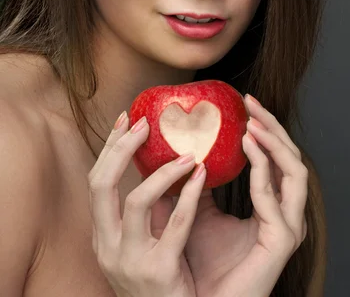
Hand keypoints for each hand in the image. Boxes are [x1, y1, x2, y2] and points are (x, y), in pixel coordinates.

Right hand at [87, 113, 207, 296]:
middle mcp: (107, 247)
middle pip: (101, 185)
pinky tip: (203, 175)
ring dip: (162, 171)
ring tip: (187, 153)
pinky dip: (190, 195)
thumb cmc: (162, 282)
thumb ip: (149, 210)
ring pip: (135, 201)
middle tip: (144, 123)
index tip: (125, 120)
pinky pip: (176, 225)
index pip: (96, 182)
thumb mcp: (144, 244)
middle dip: (121, 148)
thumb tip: (166, 162)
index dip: (109, 148)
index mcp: (102, 236)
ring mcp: (130, 261)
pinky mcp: (159, 271)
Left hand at [180, 94, 308, 296]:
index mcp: (271, 205)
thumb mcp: (195, 213)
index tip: (244, 103)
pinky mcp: (282, 241)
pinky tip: (247, 146)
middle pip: (291, 157)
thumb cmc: (201, 264)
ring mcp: (288, 226)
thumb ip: (194, 186)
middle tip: (251, 101)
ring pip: (296, 170)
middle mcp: (285, 212)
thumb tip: (176, 150)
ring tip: (252, 120)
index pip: (278, 158)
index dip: (266, 128)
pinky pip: (276, 197)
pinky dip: (264, 167)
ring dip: (275, 141)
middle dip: (273, 125)